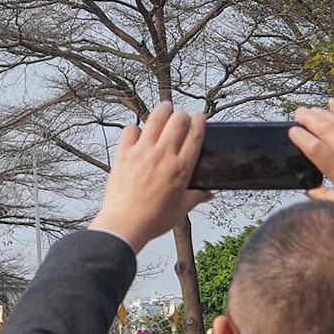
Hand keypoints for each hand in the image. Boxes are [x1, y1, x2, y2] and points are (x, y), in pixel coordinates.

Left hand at [93, 107, 207, 249]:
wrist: (124, 225)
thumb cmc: (153, 220)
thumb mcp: (181, 209)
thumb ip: (197, 197)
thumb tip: (209, 194)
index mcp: (181, 168)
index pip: (195, 133)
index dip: (200, 120)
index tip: (200, 118)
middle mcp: (163, 155)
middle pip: (178, 120)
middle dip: (182, 114)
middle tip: (182, 118)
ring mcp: (142, 152)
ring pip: (155, 118)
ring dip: (163, 110)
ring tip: (165, 108)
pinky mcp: (124, 154)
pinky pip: (130, 129)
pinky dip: (136, 128)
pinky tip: (139, 133)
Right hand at [288, 102, 333, 242]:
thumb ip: (327, 197)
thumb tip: (310, 191)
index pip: (315, 149)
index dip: (301, 137)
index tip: (292, 131)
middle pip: (325, 129)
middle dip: (308, 118)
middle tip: (298, 113)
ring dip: (322, 113)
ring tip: (310, 109)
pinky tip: (332, 104)